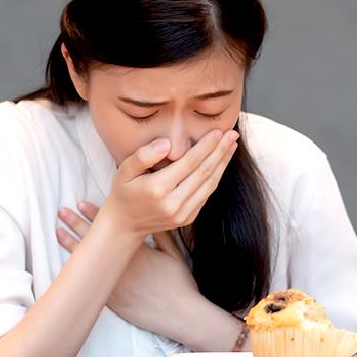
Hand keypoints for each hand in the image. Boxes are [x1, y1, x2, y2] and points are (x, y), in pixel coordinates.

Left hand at [56, 201, 198, 336]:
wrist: (179, 313)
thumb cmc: (179, 283)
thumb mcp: (174, 253)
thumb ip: (161, 234)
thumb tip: (151, 216)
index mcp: (137, 249)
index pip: (112, 226)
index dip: (94, 214)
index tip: (82, 203)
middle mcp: (122, 264)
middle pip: (95, 240)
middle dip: (76, 224)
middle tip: (62, 212)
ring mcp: (115, 283)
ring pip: (88, 260)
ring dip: (71, 244)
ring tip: (58, 231)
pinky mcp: (112, 300)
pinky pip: (90, 284)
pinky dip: (77, 273)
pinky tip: (65, 265)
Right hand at [98, 128, 237, 242]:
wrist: (124, 225)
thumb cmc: (123, 192)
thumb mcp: (125, 170)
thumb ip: (144, 155)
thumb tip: (167, 143)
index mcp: (158, 189)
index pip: (189, 163)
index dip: (206, 146)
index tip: (218, 131)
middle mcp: (173, 203)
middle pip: (204, 173)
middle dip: (220, 151)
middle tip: (232, 134)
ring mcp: (182, 214)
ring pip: (210, 185)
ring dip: (223, 164)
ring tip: (232, 146)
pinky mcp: (188, 218)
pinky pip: (206, 194)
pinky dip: (216, 177)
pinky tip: (220, 163)